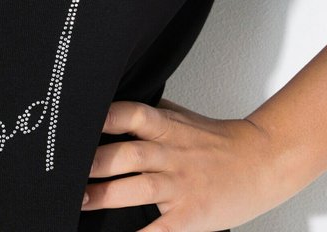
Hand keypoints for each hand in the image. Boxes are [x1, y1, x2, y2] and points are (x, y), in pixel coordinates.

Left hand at [81, 97, 283, 230]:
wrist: (262, 161)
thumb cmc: (216, 141)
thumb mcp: (182, 118)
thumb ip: (149, 115)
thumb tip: (110, 106)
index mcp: (167, 126)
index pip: (132, 114)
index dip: (106, 117)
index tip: (76, 122)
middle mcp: (171, 153)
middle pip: (128, 153)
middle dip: (96, 162)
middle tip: (64, 169)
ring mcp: (181, 185)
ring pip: (137, 187)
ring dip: (105, 195)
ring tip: (79, 200)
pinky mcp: (189, 215)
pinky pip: (159, 229)